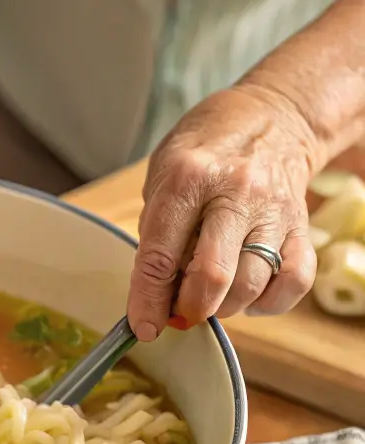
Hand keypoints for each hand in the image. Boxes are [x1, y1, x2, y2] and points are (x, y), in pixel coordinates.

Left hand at [128, 83, 319, 339]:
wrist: (274, 117)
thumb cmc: (206, 150)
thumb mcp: (162, 174)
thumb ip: (156, 229)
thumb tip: (153, 291)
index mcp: (188, 178)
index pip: (161, 254)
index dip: (148, 299)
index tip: (143, 326)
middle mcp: (235, 194)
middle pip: (211, 275)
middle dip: (189, 308)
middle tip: (179, 313)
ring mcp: (273, 211)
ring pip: (251, 284)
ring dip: (224, 307)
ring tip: (209, 296)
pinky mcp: (301, 226)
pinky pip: (292, 282)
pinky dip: (268, 303)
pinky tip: (248, 295)